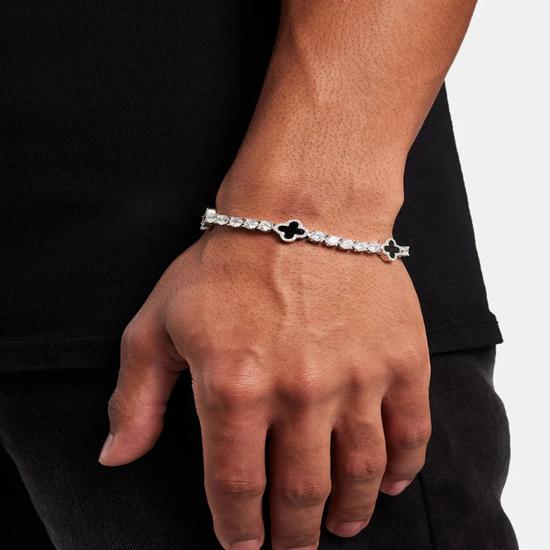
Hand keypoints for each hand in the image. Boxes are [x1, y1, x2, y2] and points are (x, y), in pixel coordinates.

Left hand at [99, 223, 430, 548]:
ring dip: (348, 513)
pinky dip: (402, 469)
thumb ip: (136, 397)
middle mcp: (300, 392)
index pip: (236, 488)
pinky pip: (411, 433)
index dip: (238, 530)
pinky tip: (390, 483)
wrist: (305, 208)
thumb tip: (115, 458)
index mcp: (234, 387)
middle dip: (295, 534)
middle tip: (293, 546)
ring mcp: (358, 377)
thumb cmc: (229, 261)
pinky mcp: (402, 360)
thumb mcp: (159, 321)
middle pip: (300, 494)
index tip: (243, 546)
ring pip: (359, 475)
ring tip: (340, 526)